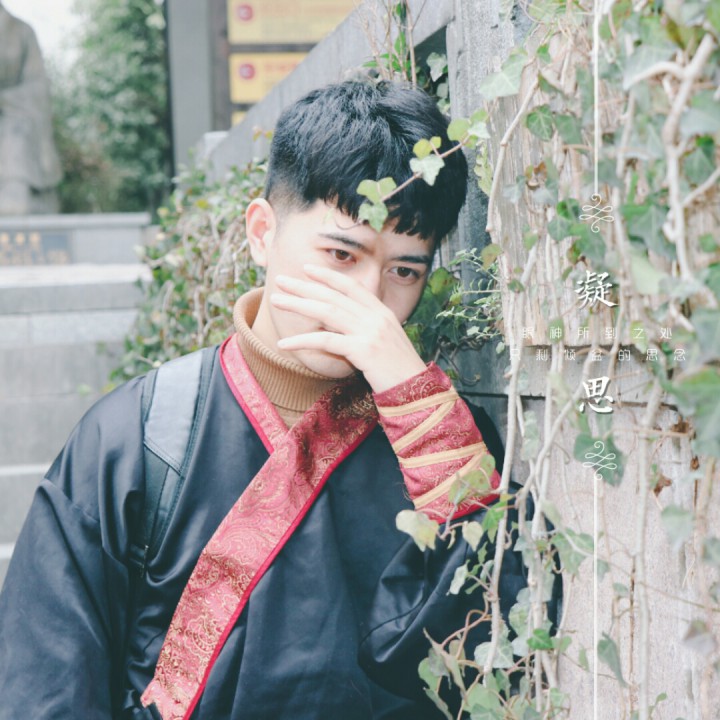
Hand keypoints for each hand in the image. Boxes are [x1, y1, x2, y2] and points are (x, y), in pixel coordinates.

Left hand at [271, 264, 426, 392]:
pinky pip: (326, 341)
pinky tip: (284, 343)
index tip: (307, 268)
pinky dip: (302, 340)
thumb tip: (334, 323)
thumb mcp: (384, 341)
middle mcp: (376, 317)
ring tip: (276, 301)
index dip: (328, 276)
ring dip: (298, 305)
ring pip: (326, 312)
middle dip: (304, 286)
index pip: (351, 286)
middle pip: (333, 296)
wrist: (416, 391)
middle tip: (280, 280)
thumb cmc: (398, 370)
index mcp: (382, 312)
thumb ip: (364, 328)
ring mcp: (370, 332)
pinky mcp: (363, 350)